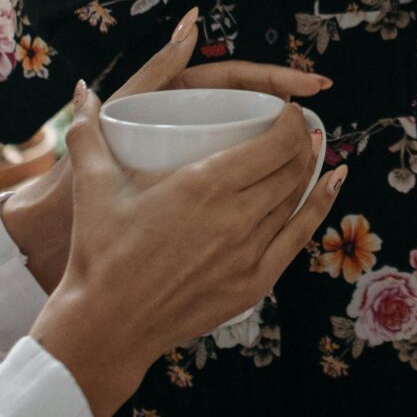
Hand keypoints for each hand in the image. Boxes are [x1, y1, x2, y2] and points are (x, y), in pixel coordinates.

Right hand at [31, 85, 342, 416]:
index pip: (276, 142)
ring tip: (306, 151)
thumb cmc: (99, 254)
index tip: (285, 109)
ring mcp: (250, 253)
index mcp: (205, 185)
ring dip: (308, 169)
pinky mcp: (255, 283)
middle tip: (293, 128)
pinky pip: (300, 236)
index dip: (290, 120)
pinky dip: (320, 206)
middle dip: (300, 140)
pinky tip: (332, 184)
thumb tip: (84, 90)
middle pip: (292, 166)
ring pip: (297, 199)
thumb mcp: (92, 186)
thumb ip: (87, 132)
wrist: (106, 326)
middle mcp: (237, 216)